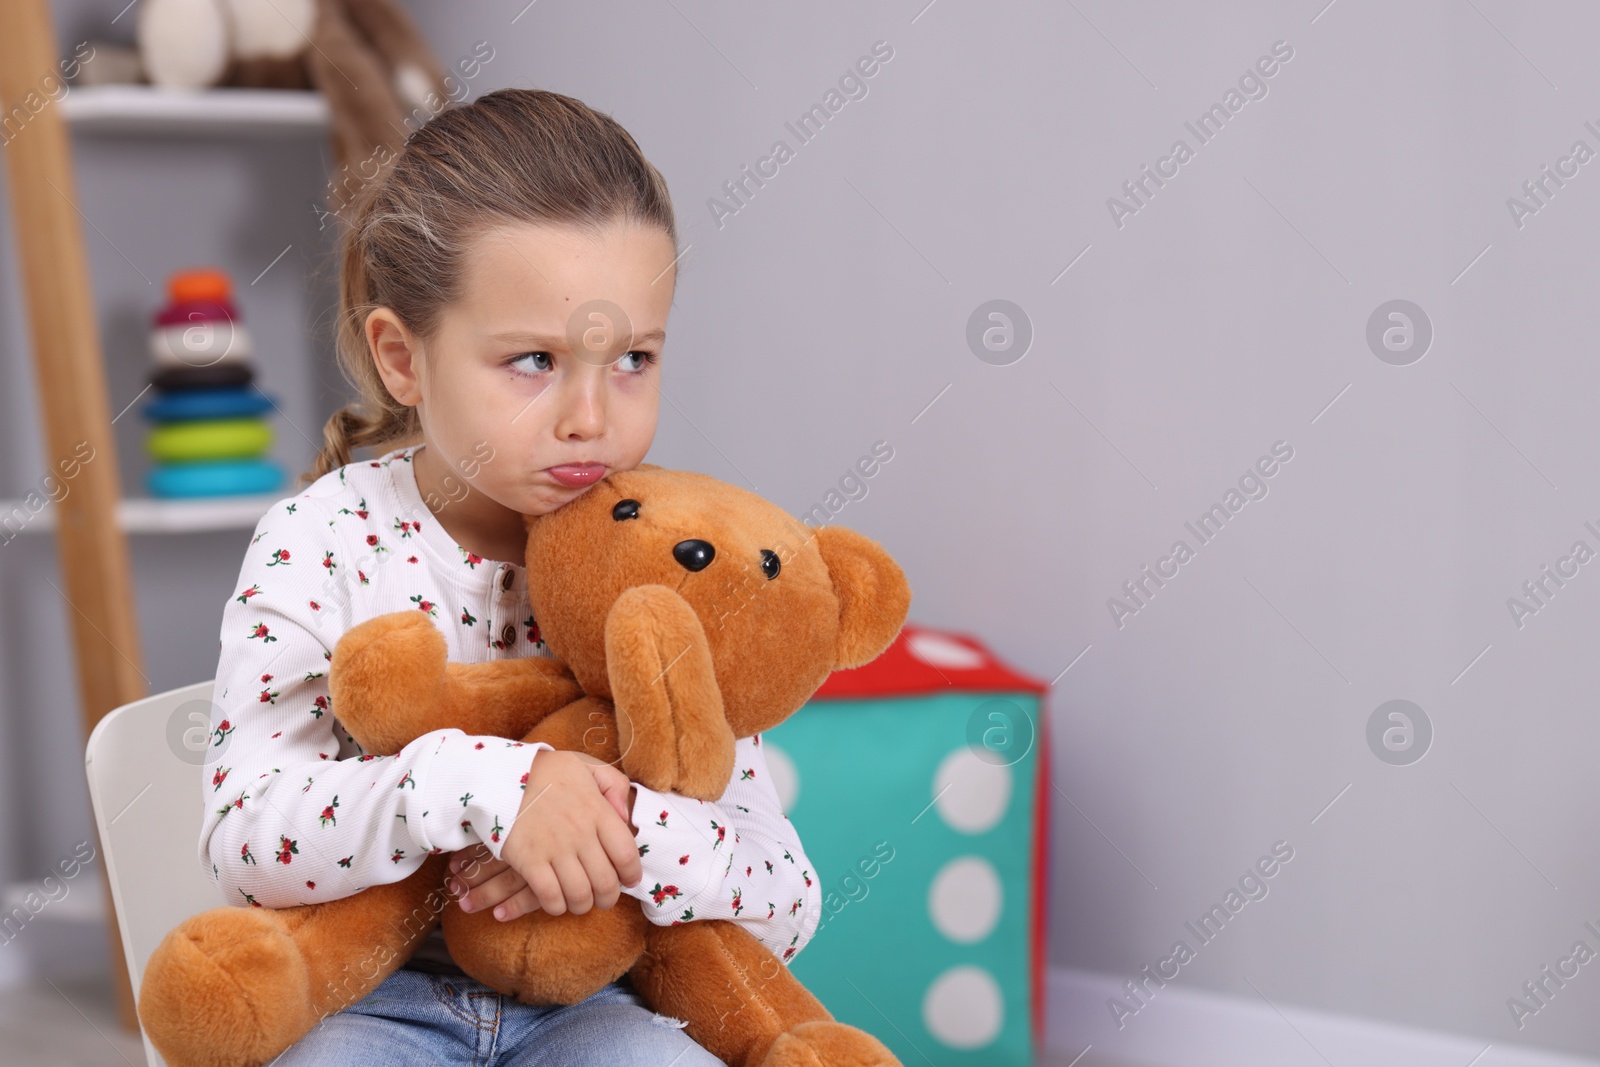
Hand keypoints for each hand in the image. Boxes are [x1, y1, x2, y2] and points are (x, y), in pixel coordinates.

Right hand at [483, 748, 641, 919]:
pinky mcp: (528, 861)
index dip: (632, 873)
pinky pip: (550, 897)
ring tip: (580, 900)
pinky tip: (555, 900)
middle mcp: (580, 832)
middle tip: (604, 897)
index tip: (629, 880)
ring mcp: (554, 849)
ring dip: (583, 905)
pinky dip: (556, 906)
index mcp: (597, 810)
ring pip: (580, 895)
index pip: (626, 853)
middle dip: (609, 897)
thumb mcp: (587, 765)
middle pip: (606, 881)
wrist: (499, 774)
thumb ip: (614, 785)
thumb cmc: (546, 771)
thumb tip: (626, 817)